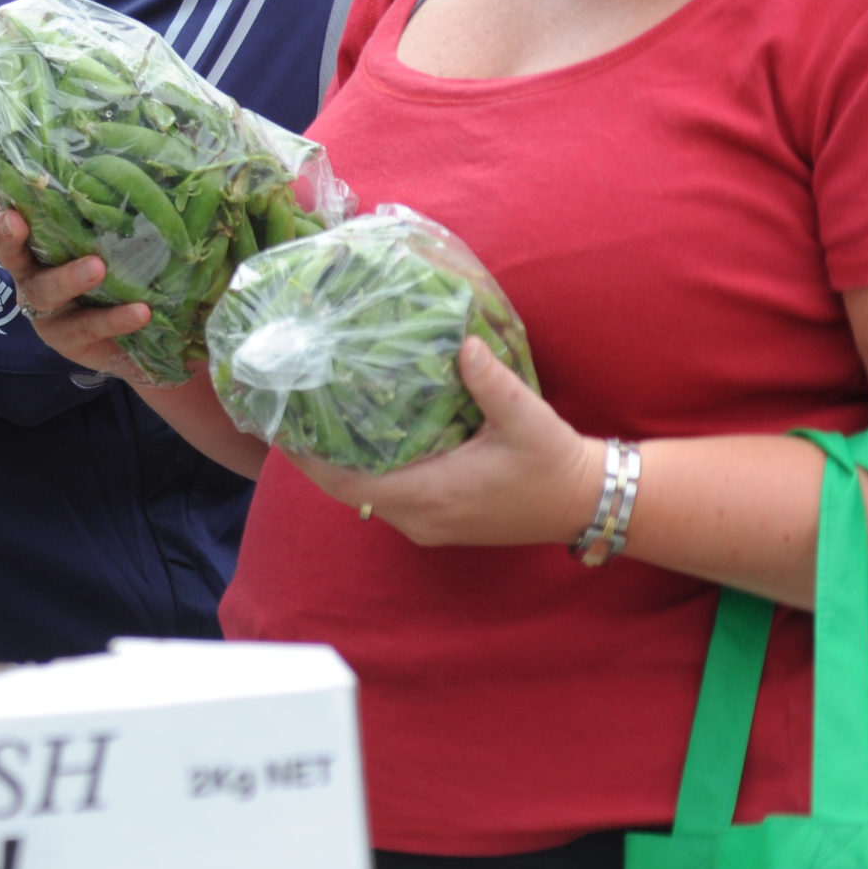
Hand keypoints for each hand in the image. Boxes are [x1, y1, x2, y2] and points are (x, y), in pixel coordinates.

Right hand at [0, 210, 153, 381]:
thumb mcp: (104, 237)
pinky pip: (91, 326)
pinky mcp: (72, 340)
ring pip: (47, 292)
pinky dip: (115, 318)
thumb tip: (100, 141)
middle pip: (10, 254)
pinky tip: (141, 311)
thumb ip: (99, 203)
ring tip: (97, 267)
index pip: (7, 211)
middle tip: (16, 221)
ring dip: (69, 277)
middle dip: (7, 236)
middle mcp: (31, 275)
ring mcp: (48, 311)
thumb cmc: (112, 274)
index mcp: (34, 245)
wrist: (133, 341)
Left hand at [281, 339, 603, 547]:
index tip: (281, 427)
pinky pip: (388, 499)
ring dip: (341, 465)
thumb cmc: (554, 462)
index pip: (346, 482)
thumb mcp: (526, 418)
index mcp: (431, 495)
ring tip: (317, 421)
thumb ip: (491, 382)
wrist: (586, 502)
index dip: (308, 458)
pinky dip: (368, 473)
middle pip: (347, 490)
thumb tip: (463, 343)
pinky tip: (362, 439)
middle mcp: (421, 518)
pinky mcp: (439, 523)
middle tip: (293, 413)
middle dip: (317, 456)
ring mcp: (429, 525)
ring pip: (366, 496)